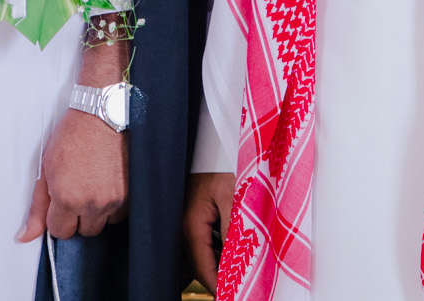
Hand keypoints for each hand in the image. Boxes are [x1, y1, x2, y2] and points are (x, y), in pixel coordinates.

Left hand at [19, 35, 130, 241]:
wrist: (102, 113)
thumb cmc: (73, 135)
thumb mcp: (47, 168)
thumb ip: (38, 206)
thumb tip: (25, 236)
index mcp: (67, 197)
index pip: (60, 231)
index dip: (58, 217)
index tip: (61, 201)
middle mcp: (93, 202)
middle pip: (84, 231)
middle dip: (78, 216)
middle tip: (78, 190)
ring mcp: (115, 199)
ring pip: (104, 222)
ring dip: (98, 211)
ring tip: (94, 185)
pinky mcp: (132, 193)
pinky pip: (121, 213)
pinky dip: (114, 204)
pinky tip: (108, 183)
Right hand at [182, 171, 234, 290]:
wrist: (221, 139)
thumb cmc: (225, 162)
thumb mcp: (235, 199)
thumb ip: (233, 234)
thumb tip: (234, 267)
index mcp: (190, 222)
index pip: (202, 267)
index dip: (218, 286)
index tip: (233, 295)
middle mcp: (185, 222)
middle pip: (200, 262)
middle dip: (219, 278)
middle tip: (238, 288)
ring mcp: (189, 216)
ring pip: (204, 251)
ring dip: (220, 264)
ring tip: (239, 276)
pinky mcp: (197, 210)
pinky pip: (206, 238)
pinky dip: (219, 250)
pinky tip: (233, 254)